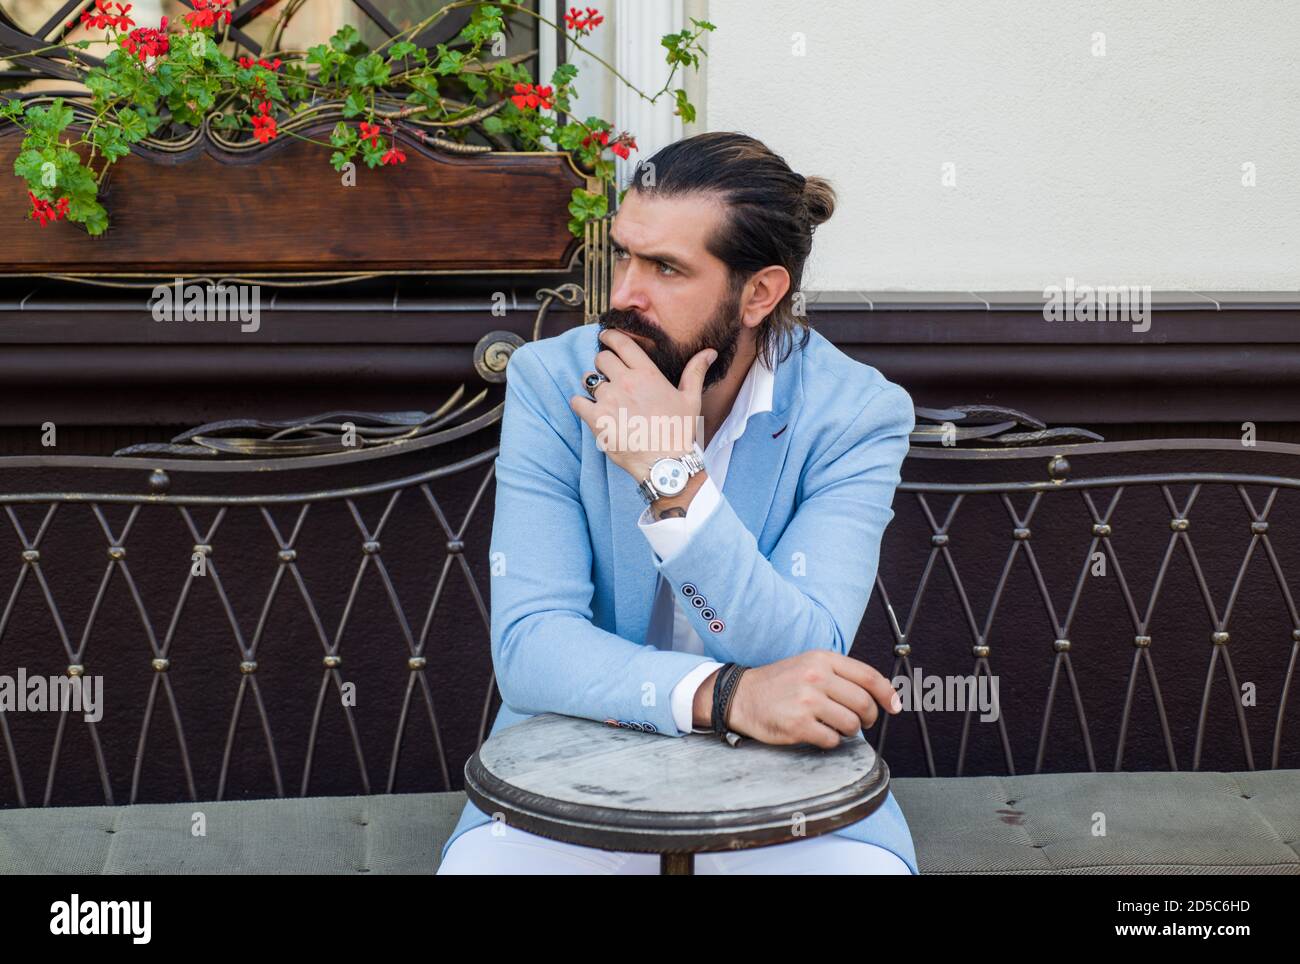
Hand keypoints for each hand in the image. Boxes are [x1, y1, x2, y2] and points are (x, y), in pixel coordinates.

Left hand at [568, 328, 716, 480]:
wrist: (665, 463)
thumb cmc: (679, 431)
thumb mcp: (691, 399)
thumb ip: (695, 371)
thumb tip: (709, 352)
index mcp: (647, 374)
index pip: (621, 343)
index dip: (610, 336)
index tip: (605, 337)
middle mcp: (626, 382)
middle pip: (601, 358)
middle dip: (603, 363)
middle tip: (608, 374)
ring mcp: (609, 400)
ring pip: (588, 380)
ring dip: (593, 385)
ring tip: (602, 396)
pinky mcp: (596, 419)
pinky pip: (577, 402)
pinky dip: (580, 404)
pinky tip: (589, 409)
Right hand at [720, 650, 901, 748]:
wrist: (741, 696)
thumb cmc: (779, 683)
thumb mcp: (809, 664)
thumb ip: (841, 675)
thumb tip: (879, 694)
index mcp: (822, 660)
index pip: (869, 677)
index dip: (888, 694)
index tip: (895, 706)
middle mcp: (816, 677)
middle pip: (864, 703)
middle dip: (868, 717)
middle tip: (860, 722)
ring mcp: (806, 701)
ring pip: (851, 724)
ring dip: (848, 730)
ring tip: (834, 726)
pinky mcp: (798, 725)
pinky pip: (831, 740)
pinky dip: (830, 741)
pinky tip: (818, 733)